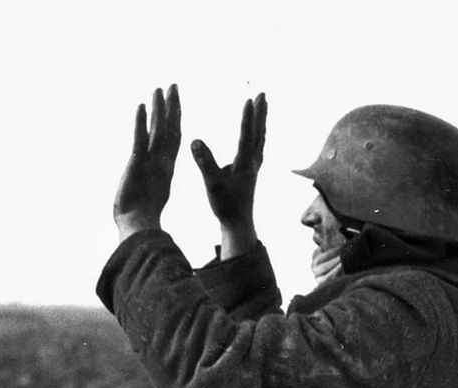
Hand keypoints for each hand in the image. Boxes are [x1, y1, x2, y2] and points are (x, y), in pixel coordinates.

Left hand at [114, 84, 181, 238]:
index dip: (175, 119)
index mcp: (165, 169)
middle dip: (172, 107)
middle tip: (172, 86)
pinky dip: (140, 122)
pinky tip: (141, 107)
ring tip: (159, 89)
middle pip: (170, 129)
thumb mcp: (149, 197)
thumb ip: (152, 188)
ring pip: (157, 130)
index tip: (176, 103)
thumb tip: (154, 190)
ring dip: (158, 109)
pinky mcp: (136, 165)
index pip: (172, 139)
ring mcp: (150, 162)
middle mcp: (160, 162)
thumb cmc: (140, 219)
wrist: (138, 227)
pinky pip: (139, 139)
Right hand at [190, 93, 265, 257]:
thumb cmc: (225, 206)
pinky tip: (256, 133)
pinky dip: (258, 134)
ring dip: (261, 120)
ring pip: (260, 138)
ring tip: (263, 106)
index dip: (248, 116)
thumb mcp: (212, 184)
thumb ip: (204, 161)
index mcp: (245, 162)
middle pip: (259, 131)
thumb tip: (194, 141)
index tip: (250, 98)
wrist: (238, 223)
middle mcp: (253, 162)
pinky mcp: (251, 172)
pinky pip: (257, 147)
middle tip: (263, 94)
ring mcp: (254, 166)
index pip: (247, 133)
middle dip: (260, 112)